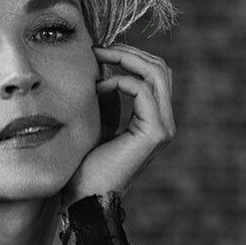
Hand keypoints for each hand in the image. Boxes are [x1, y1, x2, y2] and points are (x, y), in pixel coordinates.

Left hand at [61, 44, 174, 209]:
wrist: (82, 194)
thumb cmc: (83, 162)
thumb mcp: (98, 118)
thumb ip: (109, 94)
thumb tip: (105, 64)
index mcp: (153, 118)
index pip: (153, 73)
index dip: (128, 56)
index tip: (97, 51)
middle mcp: (164, 122)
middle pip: (160, 68)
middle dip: (128, 52)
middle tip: (96, 50)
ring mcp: (163, 128)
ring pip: (156, 73)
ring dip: (125, 60)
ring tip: (96, 59)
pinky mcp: (155, 133)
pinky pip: (144, 90)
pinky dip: (119, 81)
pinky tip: (96, 89)